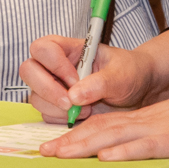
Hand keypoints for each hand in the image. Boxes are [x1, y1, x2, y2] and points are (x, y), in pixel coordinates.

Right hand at [20, 36, 154, 124]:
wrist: (140, 94)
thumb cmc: (130, 73)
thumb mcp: (121, 74)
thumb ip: (100, 82)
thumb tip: (74, 95)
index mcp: (70, 49)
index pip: (44, 48)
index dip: (54, 64)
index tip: (75, 80)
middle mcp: (56, 67)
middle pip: (28, 70)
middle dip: (47, 89)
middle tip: (71, 103)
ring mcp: (54, 87)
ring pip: (35, 96)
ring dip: (56, 108)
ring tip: (85, 110)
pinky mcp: (57, 108)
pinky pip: (46, 115)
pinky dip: (60, 120)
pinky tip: (82, 118)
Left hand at [41, 65, 168, 160]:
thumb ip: (159, 143)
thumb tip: (142, 159)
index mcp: (145, 119)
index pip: (104, 126)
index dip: (77, 134)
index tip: (54, 144)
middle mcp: (145, 121)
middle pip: (99, 129)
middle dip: (69, 140)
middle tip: (41, 150)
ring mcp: (158, 128)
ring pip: (113, 134)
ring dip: (83, 144)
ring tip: (58, 152)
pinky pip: (145, 145)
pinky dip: (123, 151)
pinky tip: (105, 156)